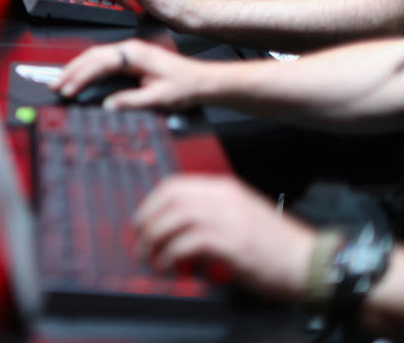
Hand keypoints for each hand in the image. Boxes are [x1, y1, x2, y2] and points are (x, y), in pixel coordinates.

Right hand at [52, 39, 213, 109]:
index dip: (80, 77)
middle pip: (92, 56)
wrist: (203, 81)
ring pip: (95, 56)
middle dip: (71, 71)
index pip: (98, 64)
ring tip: (61, 81)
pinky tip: (79, 75)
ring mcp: (129, 51)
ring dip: (76, 68)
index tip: (67, 90)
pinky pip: (102, 59)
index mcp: (134, 55)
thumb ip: (131, 101)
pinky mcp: (130, 57)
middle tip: (54, 85)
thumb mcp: (159, 98)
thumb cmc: (185, 86)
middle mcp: (130, 49)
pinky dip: (87, 67)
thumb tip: (108, 105)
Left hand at [134, 175, 314, 301]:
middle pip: (168, 199)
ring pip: (173, 218)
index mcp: (225, 189)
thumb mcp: (240, 217)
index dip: (151, 203)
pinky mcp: (231, 243)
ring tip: (153, 258)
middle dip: (147, 221)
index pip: (174, 185)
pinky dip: (172, 255)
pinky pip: (186, 243)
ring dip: (155, 240)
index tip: (143, 221)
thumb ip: (210, 214)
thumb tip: (174, 226)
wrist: (312, 262)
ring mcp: (228, 218)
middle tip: (141, 242)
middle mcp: (223, 198)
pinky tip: (171, 267)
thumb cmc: (277, 246)